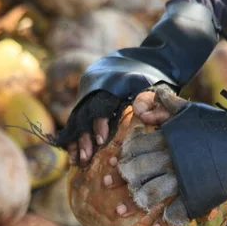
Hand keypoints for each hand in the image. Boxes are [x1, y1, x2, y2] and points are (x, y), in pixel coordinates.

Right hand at [60, 85, 178, 167]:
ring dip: (75, 142)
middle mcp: (94, 91)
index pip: (100, 105)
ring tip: (77, 162)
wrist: (140, 64)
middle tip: (86, 158)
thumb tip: (141, 113)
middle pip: (84, 115)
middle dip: (83, 137)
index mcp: (111, 85)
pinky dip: (72, 140)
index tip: (101, 141)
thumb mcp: (155, 86)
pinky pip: (74, 125)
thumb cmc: (150, 80)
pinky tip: (72, 157)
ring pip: (76, 121)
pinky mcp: (84, 107)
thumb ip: (150, 99)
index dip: (99, 123)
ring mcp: (87, 99)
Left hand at [116, 88, 190, 225]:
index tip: (112, 165)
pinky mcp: (200, 193)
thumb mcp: (191, 110)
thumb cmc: (218, 124)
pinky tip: (155, 225)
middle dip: (122, 179)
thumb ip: (168, 105)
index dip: (123, 156)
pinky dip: (167, 218)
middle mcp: (174, 157)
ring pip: (153, 191)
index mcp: (169, 138)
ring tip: (120, 212)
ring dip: (136, 202)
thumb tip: (152, 94)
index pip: (138, 147)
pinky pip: (180, 209)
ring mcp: (186, 177)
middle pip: (140, 170)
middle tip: (107, 187)